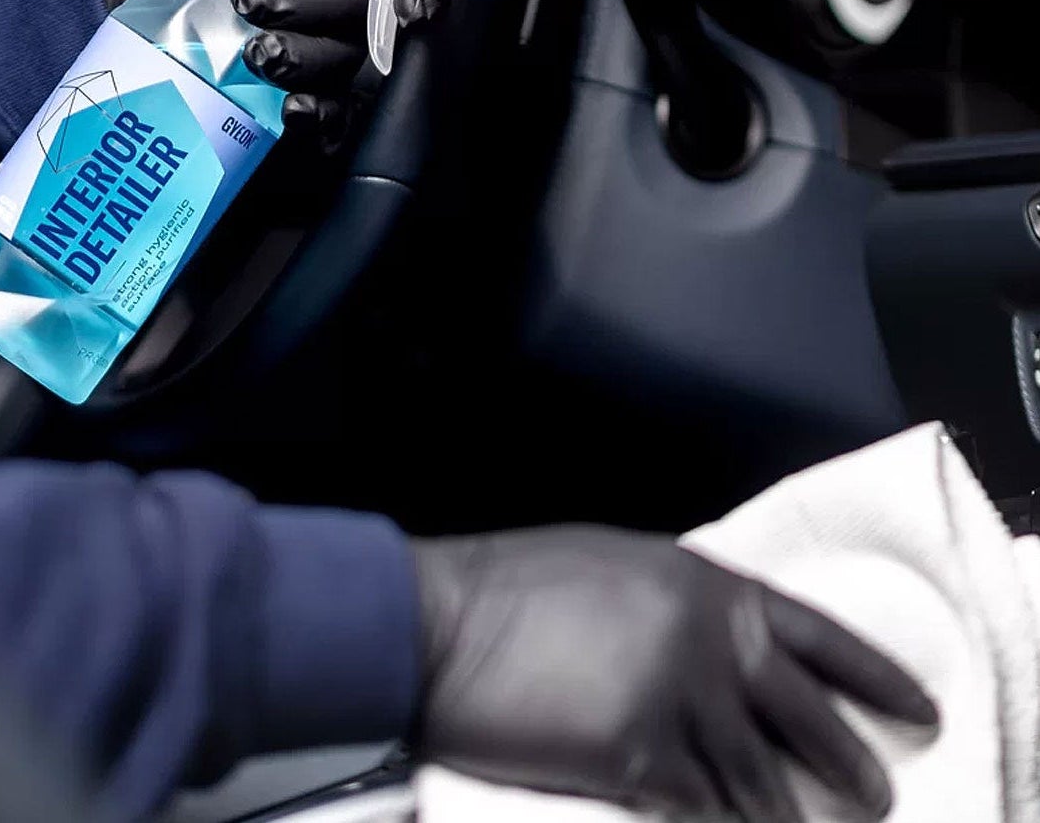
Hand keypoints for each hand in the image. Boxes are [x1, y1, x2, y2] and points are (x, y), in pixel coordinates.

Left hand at [95, 0, 449, 141]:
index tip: (406, 5)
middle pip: (376, 15)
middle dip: (320, 9)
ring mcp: (323, 46)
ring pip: (349, 67)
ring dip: (307, 61)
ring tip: (250, 48)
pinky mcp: (295, 92)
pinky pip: (332, 117)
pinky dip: (320, 118)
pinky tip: (290, 110)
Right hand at [412, 526, 937, 821]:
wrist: (444, 623)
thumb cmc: (515, 586)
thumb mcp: (614, 567)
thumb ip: (681, 604)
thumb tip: (725, 648)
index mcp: (704, 584)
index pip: (820, 634)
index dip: (878, 677)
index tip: (919, 712)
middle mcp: (708, 642)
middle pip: (812, 721)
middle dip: (854, 768)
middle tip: (877, 799)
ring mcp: (679, 704)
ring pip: (766, 785)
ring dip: (788, 815)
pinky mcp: (642, 764)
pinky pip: (706, 812)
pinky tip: (719, 822)